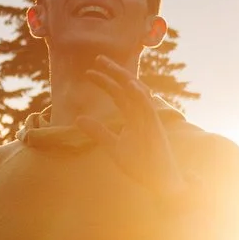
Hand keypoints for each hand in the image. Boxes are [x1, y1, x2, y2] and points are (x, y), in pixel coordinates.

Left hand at [80, 55, 186, 200]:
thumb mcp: (114, 146)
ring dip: (125, 78)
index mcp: (133, 116)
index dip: (105, 81)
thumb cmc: (140, 164)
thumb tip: (78, 118)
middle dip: (114, 71)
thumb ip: (98, 131)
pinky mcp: (155, 128)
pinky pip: (148, 108)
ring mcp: (150, 120)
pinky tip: (129, 84)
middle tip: (98, 58)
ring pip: (138, 93)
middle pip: (128, 87)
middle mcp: (142, 114)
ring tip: (110, 67)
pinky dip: (140, 95)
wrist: (160, 181)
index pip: (118, 93)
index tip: (89, 72)